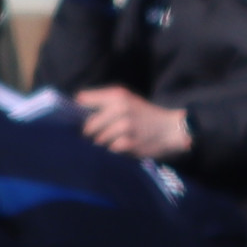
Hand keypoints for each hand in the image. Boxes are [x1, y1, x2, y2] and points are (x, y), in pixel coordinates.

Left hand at [76, 86, 193, 159]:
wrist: (171, 129)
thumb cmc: (145, 115)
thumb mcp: (127, 99)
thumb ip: (103, 102)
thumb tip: (75, 110)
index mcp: (117, 95)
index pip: (82, 99)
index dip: (78, 111)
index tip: (81, 118)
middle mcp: (119, 108)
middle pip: (88, 126)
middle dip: (91, 134)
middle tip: (101, 136)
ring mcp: (124, 126)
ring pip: (98, 140)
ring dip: (103, 145)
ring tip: (115, 141)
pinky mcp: (128, 143)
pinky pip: (109, 150)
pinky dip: (113, 151)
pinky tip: (123, 148)